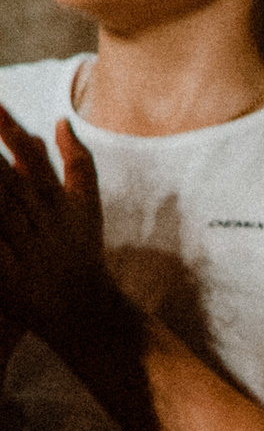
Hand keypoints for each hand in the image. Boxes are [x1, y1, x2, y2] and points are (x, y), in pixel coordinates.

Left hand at [0, 103, 106, 341]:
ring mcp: (25, 245)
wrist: (87, 310)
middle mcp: (38, 217)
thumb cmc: (82, 252)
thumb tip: (60, 121)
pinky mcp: (11, 274)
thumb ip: (77, 161)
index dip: (9, 129)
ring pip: (0, 211)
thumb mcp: (86, 204)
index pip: (30, 154)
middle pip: (7, 177)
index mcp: (54, 197)